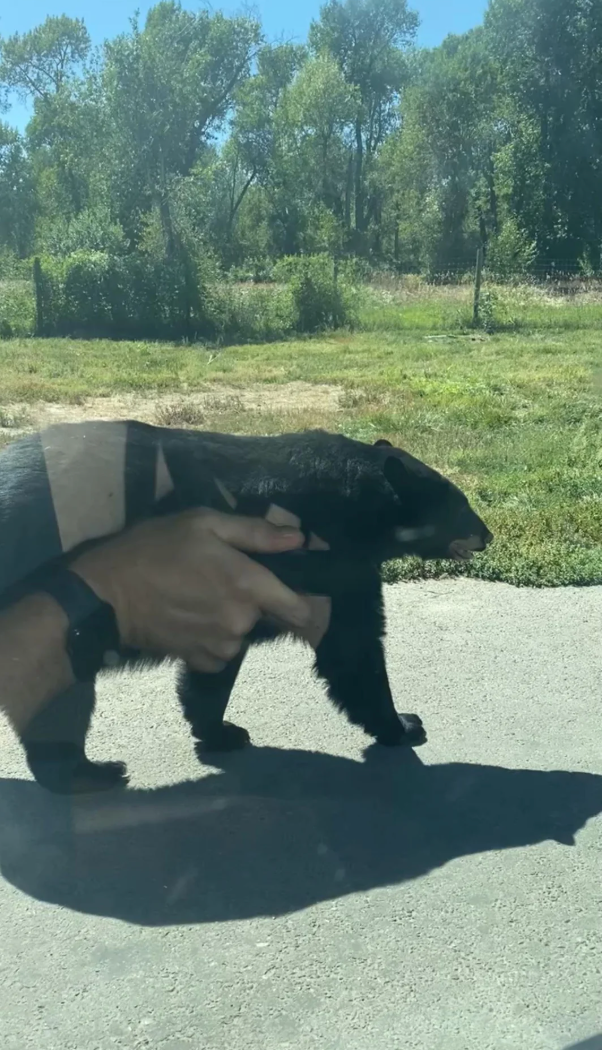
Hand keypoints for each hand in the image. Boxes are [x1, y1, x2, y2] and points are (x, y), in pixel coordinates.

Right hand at [72, 509, 311, 671]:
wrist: (106, 594)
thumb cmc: (155, 548)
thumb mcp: (204, 523)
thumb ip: (256, 533)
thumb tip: (299, 539)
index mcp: (247, 584)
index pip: (299, 607)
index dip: (303, 599)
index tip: (292, 589)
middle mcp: (241, 620)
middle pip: (268, 617)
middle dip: (255, 602)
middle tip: (222, 581)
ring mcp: (221, 645)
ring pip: (243, 634)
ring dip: (232, 620)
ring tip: (201, 598)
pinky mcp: (200, 661)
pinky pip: (222, 652)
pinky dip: (214, 638)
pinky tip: (192, 618)